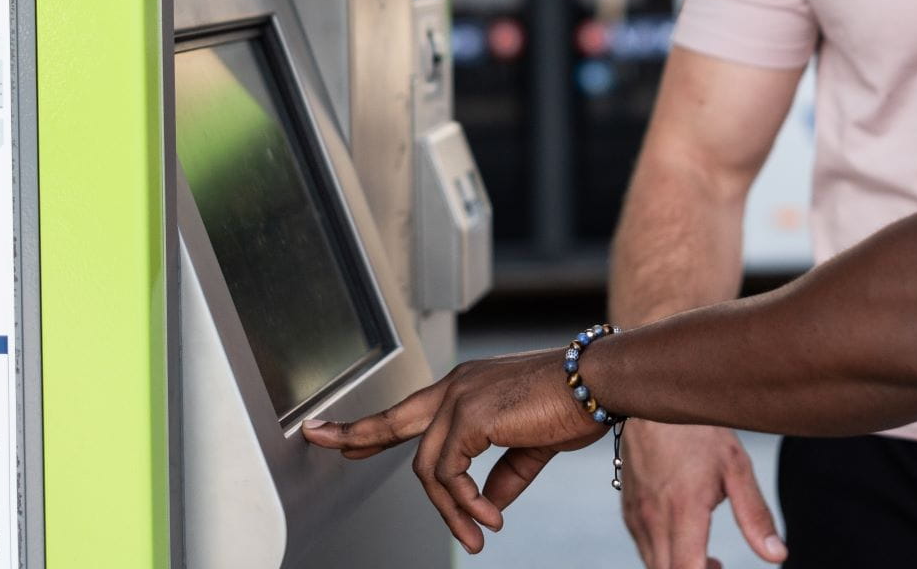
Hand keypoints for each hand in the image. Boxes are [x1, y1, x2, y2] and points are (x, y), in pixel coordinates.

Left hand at [300, 348, 608, 552]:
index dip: (378, 428)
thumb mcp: (531, 445)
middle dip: (354, 433)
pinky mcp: (469, 414)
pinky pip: (450, 473)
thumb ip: (503, 474)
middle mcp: (458, 385)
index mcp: (469, 386)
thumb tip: (486, 507)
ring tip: (479, 535)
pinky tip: (488, 519)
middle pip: (394, 419)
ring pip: (429, 468)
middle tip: (317, 438)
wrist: (598, 381)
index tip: (346, 437)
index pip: (413, 409)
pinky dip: (464, 503)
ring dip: (450, 510)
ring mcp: (460, 397)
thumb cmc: (573, 405)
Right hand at [620, 421, 785, 568]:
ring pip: (654, 566)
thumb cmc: (697, 430)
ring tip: (709, 560)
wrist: (651, 400)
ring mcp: (638, 516)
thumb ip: (755, 515)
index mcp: (684, 510)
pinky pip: (644, 548)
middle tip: (720, 566)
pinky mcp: (629, 510)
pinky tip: (685, 541)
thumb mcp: (736, 467)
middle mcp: (654, 519)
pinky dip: (663, 557)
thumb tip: (777, 555)